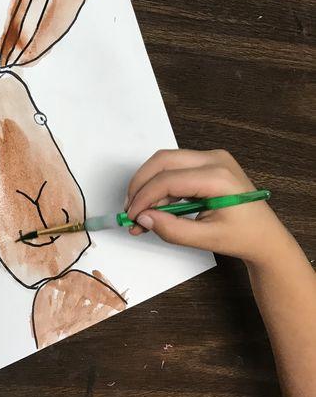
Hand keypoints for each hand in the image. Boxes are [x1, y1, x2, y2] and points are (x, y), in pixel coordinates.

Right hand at [124, 149, 290, 264]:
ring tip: (141, 212)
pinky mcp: (206, 163)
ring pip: (165, 162)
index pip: (168, 180)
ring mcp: (211, 158)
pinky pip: (174, 167)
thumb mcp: (207, 239)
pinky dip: (160, 185)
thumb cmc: (243, 236)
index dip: (144, 198)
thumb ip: (172, 229)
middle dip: (140, 185)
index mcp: (219, 177)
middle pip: (162, 161)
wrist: (266, 235)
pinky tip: (155, 206)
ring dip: (147, 185)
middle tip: (130, 210)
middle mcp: (214, 160)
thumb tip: (144, 218)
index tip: (131, 216)